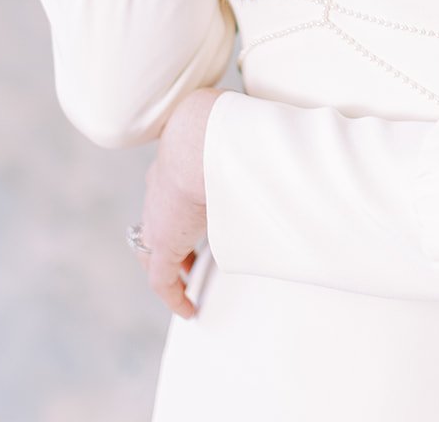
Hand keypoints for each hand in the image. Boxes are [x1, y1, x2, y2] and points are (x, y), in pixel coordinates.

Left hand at [136, 87, 228, 318]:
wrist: (199, 138)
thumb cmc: (221, 130)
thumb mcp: (232, 136)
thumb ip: (250, 145)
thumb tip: (285, 144)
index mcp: (174, 163)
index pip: (170, 190)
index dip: (182, 209)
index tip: (196, 219)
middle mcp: (159, 190)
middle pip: (155, 221)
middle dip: (172, 239)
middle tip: (189, 257)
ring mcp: (157, 217)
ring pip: (153, 250)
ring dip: (173, 264)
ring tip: (190, 283)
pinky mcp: (162, 244)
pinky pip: (161, 279)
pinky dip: (174, 295)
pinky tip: (188, 309)